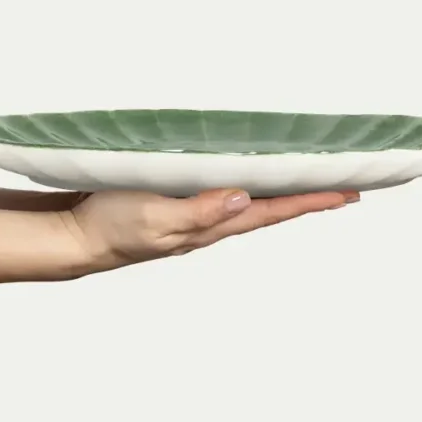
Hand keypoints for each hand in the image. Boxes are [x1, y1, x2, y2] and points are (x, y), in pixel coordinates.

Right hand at [56, 188, 360, 275]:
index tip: (345, 193)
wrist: (76, 238)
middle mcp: (209, 224)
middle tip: (341, 190)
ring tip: (307, 185)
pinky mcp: (178, 208)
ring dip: (282, 196)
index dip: (309, 202)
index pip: (271, 212)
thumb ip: (199, 212)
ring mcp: (195, 219)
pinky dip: (249, 190)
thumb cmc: (111, 227)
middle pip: (270, 211)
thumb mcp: (154, 217)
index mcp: (209, 226)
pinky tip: (248, 182)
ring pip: (251, 206)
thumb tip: (243, 200)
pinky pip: (225, 198)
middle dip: (306, 200)